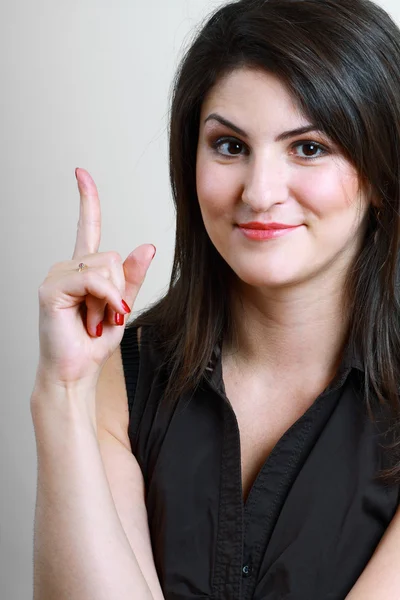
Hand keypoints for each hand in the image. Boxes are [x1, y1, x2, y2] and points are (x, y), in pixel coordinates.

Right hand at [36, 168, 154, 387]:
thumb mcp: (121, 306)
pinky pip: (93, 280)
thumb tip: (147, 245)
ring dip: (110, 300)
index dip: (86, 200)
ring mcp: (57, 275)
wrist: (77, 372)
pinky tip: (94, 319)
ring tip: (93, 321)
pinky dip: (104, 300)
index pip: (85, 226)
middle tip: (103, 318)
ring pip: (105, 267)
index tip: (81, 173)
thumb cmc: (94, 343)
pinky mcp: (51, 288)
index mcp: (84, 269)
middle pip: (111, 257)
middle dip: (118, 291)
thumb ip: (132, 277)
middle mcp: (68, 266)